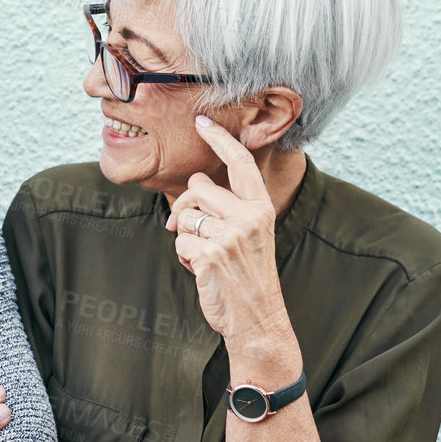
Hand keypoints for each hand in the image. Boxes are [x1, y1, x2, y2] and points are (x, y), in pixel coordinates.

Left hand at [167, 116, 297, 366]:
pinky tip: (203, 270)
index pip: (240, 163)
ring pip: (184, 215)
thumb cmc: (248, 276)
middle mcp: (249, 217)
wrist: (257, 320)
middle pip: (197, 187)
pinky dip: (184, 258)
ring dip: (186, 236)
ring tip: (206, 256)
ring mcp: (230, 235)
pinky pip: (179, 242)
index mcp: (262, 208)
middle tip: (193, 230)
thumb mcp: (250, 235)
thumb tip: (191, 189)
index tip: (203, 121)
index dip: (220, 139)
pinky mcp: (211, 253)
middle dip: (186, 206)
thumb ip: (228, 209)